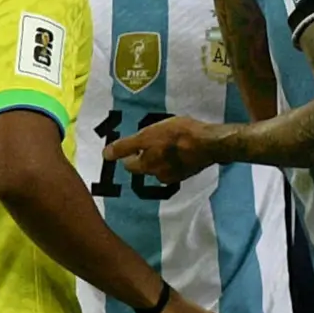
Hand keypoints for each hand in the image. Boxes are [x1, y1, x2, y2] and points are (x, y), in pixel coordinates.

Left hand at [103, 116, 218, 184]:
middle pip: (146, 166)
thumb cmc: (175, 136)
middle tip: (150, 141)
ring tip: (167, 142)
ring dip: (161, 157)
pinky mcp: (190, 171)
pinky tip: (180, 147)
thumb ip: (126, 146)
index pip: (129, 164)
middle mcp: (160, 176)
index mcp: (147, 167)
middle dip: (145, 156)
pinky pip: (176, 165)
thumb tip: (105, 155)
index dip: (128, 154)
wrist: (208, 143)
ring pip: (161, 166)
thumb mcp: (146, 136)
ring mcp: (177, 176)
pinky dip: (175, 158)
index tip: (133, 144)